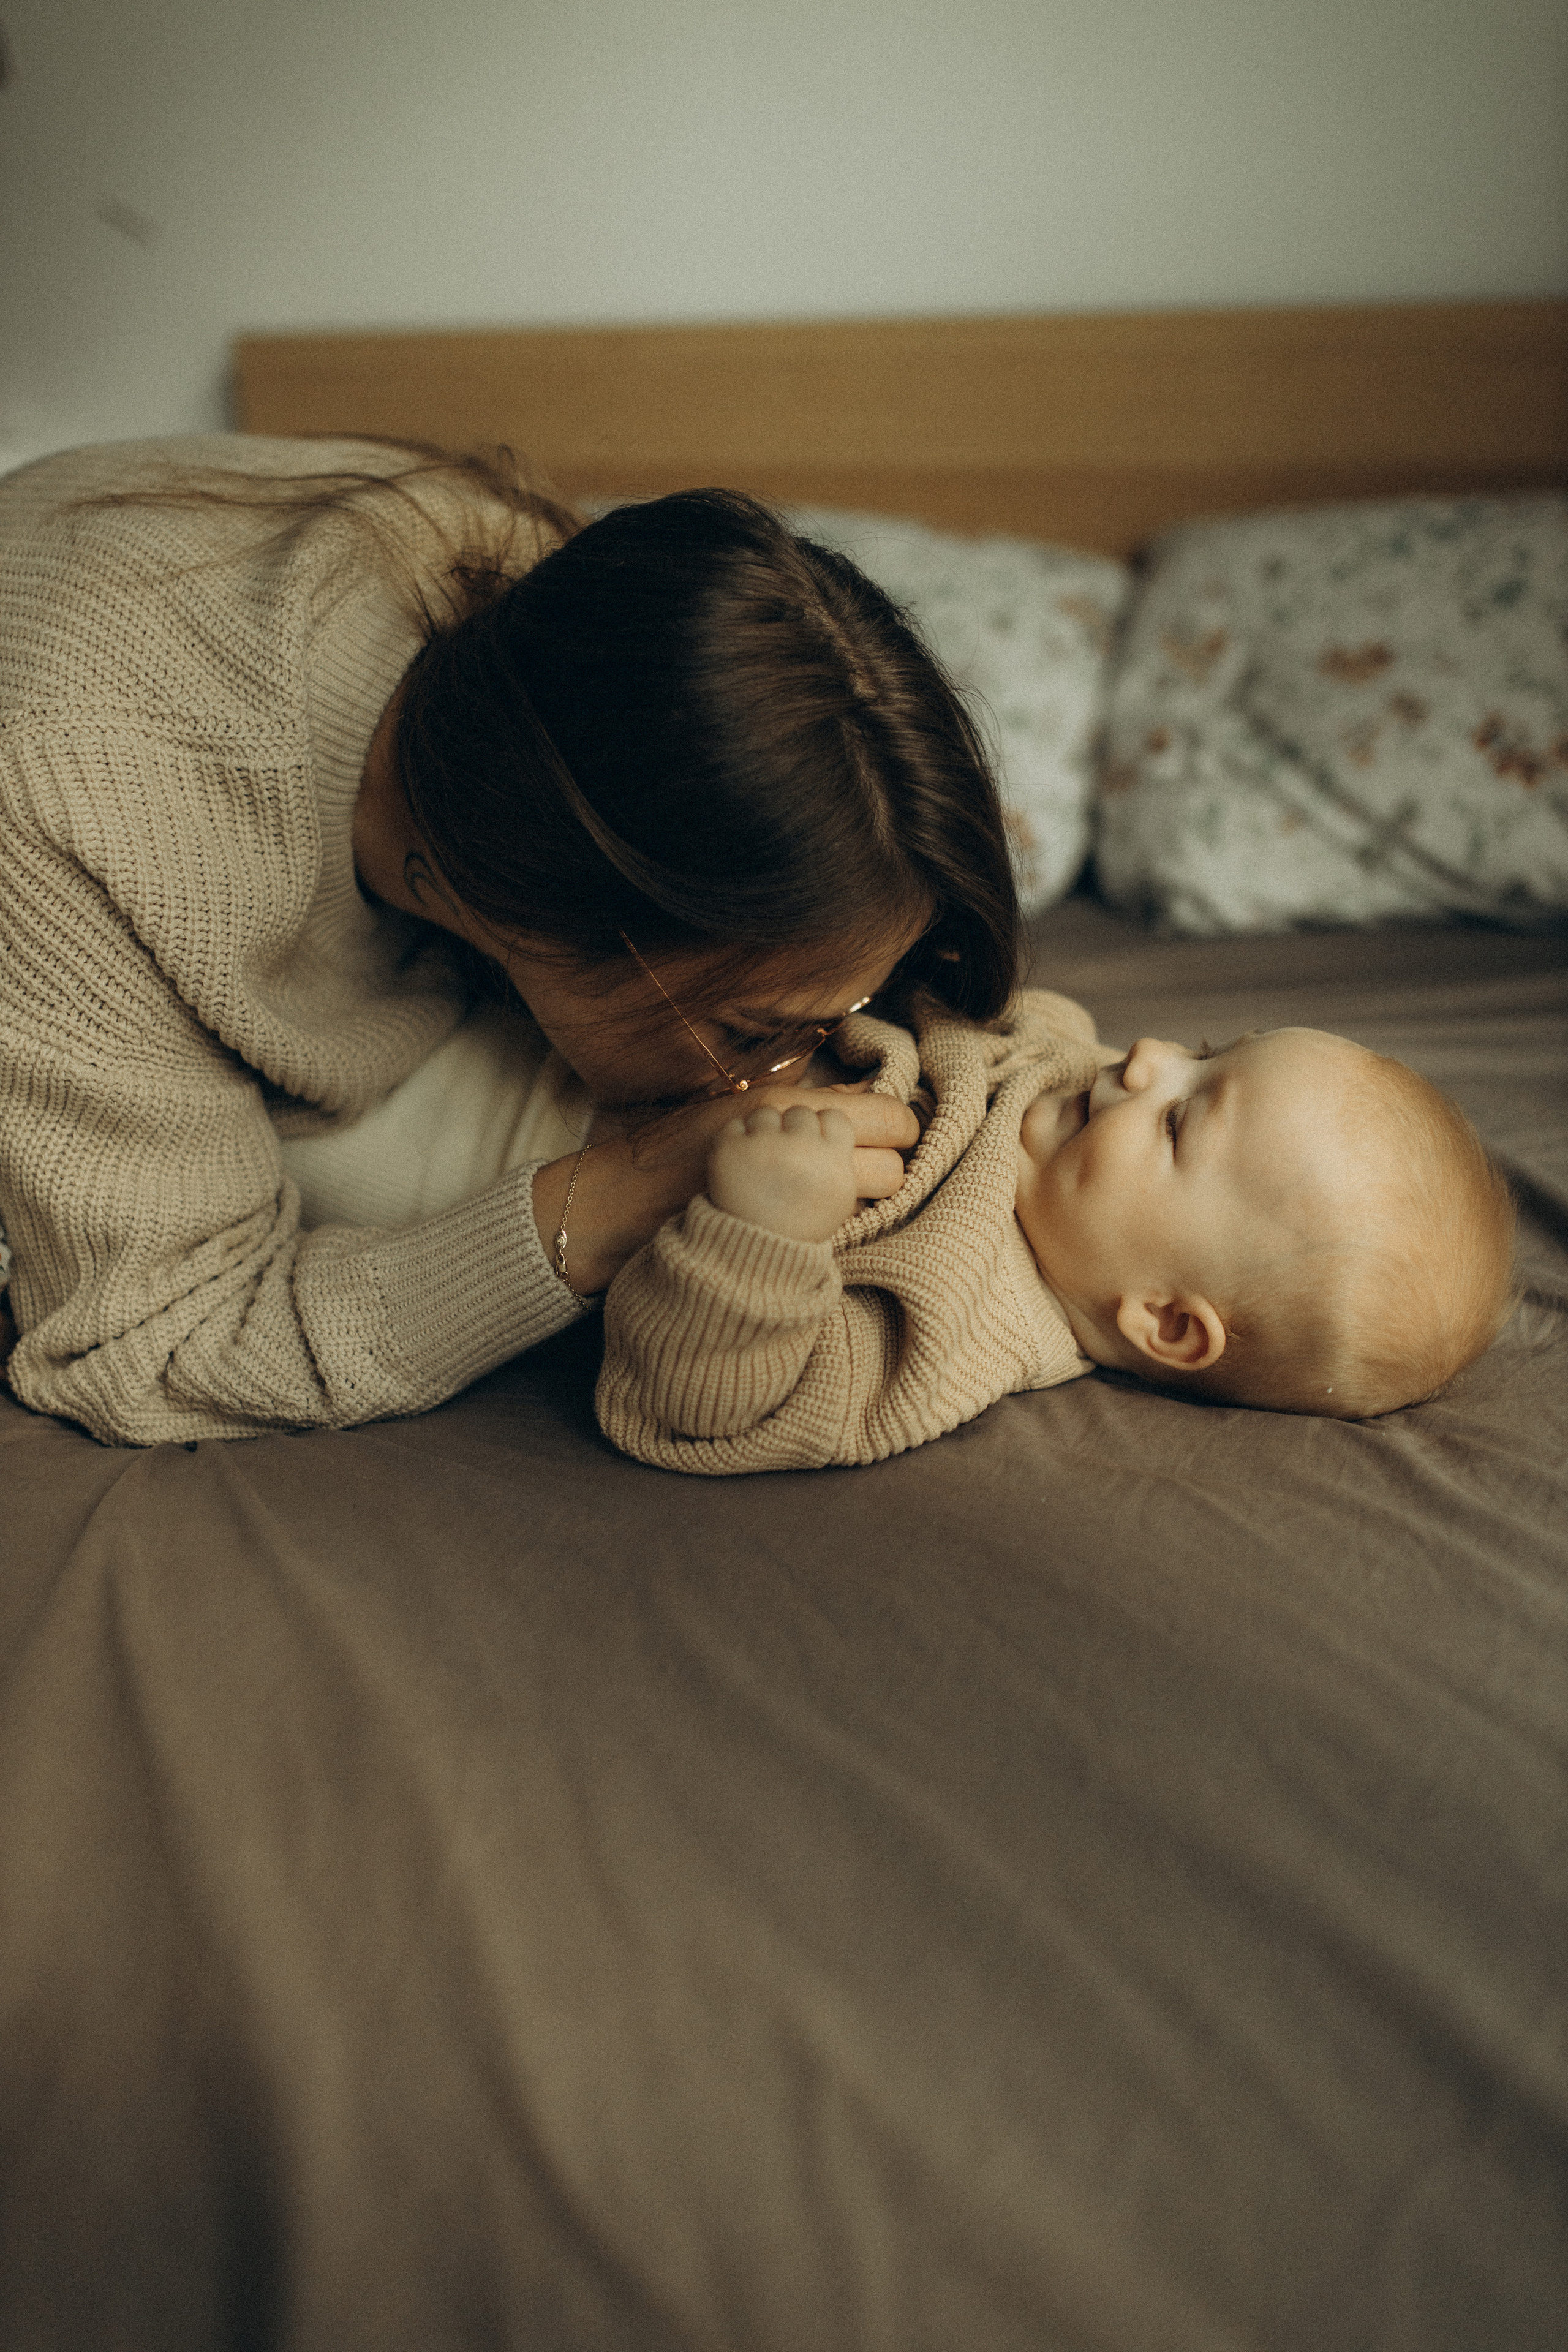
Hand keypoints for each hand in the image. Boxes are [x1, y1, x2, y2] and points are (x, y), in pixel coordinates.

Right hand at [535, 1082, 915, 1295]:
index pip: (888, 1116)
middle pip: (894, 1166)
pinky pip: (841, 1231)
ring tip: (841, 1193)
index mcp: (789, 1106)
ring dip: (868, 1199)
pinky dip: (839, 1223)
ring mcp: (797, 1197)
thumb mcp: (735, 1111)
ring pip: (873, 1203)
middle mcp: (801, 1150)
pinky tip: (815, 1217)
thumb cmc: (673, 1150)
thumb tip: (855, 1105)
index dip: (898, 1128)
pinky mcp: (786, 1236)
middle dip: (891, 1168)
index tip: (892, 1134)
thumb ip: (795, 1107)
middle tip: (873, 1167)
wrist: (619, 1204)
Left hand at [707, 1103, 860, 1242]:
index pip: (836, 1117)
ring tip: (763, 1165)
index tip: (817, 1143)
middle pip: (803, 1113)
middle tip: (788, 1161)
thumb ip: (847, 1155)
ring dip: (766, 1132)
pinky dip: (738, 1142)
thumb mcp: (839, 1198)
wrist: (751, 1251)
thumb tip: (867, 1106)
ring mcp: (762, 1145)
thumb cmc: (799, 1224)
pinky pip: (737, 1125)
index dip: (825, 1129)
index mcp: (835, 1163)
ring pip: (769, 1113)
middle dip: (795, 1132)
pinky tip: (742, 1167)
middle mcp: (802, 1149)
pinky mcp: (728, 1148)